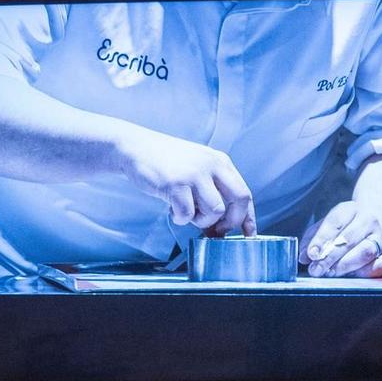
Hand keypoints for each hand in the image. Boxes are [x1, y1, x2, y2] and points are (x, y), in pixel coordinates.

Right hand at [115, 127, 254, 235]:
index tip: (248, 234)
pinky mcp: (175, 183)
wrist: (133, 147)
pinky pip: (188, 213)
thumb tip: (223, 223)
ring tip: (187, 213)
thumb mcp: (197, 167)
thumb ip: (213, 189)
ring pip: (215, 210)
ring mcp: (194, 174)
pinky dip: (180, 218)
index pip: (244, 193)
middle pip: (239, 201)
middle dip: (230, 222)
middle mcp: (211, 165)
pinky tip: (172, 211)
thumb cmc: (165, 162)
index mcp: (220, 162)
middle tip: (216, 230)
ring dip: (201, 220)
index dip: (248, 217)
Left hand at [300, 201, 381, 277]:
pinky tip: (349, 275)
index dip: (321, 239)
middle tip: (316, 269)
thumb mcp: (332, 223)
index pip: (335, 222)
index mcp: (352, 209)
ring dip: (344, 266)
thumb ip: (314, 237)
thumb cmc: (350, 224)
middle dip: (330, 257)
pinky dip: (361, 273)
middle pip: (349, 239)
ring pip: (365, 252)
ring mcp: (381, 239)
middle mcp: (369, 222)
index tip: (311, 254)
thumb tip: (304, 257)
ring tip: (329, 273)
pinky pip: (376, 267)